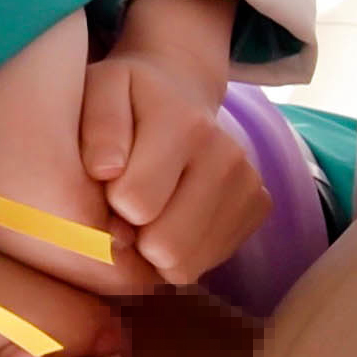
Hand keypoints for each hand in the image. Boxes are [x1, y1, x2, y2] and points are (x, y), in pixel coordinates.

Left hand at [80, 51, 270, 285]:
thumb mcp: (98, 91)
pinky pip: (206, 265)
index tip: (105, 184)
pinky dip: (179, 253)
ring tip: (144, 211)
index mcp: (183, 123)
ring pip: (186, 266)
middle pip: (167, 247)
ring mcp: (249, 184)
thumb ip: (99, 130)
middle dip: (132, 237)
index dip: (107, 203)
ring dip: (153, 251)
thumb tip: (106, 171)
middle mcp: (227, 155)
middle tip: (120, 207)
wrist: (179, 90)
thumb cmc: (125, 98)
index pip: (134, 203)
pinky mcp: (258, 207)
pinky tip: (168, 218)